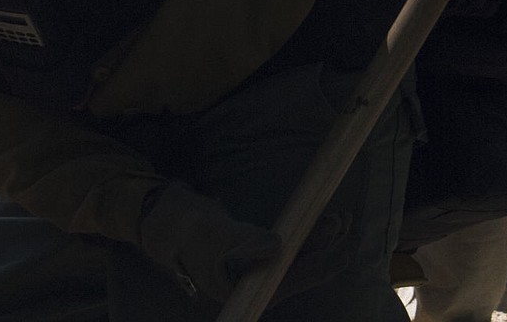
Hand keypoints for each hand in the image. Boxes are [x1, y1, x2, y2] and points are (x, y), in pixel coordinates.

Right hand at [137, 181, 344, 302]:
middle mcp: (254, 283)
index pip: (292, 278)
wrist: (160, 216)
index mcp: (245, 289)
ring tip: (340, 218)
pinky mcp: (252, 250)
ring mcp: (254, 266)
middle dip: (325, 247)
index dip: (320, 260)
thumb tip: (278, 244)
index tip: (342, 238)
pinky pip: (286, 245)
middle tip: (346, 220)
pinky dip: (301, 232)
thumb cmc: (182, 229)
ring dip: (317, 238)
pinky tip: (312, 219)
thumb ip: (244, 240)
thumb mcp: (211, 234)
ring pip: (296, 257)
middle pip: (299, 269)